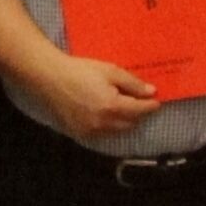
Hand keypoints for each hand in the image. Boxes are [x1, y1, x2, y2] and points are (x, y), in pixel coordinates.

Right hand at [30, 47, 162, 145]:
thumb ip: (132, 84)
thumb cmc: (80, 70)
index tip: (156, 101)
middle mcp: (104, 124)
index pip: (141, 111)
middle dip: (138, 114)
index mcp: (114, 107)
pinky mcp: (80, 134)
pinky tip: (105, 115)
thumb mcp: (110, 71)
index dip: (151, 105)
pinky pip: (102, 134)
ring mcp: (91, 132)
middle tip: (139, 103)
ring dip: (124, 122)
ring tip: (123, 109)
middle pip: (131, 124)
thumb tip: (151, 93)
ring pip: (117, 131)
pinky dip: (109, 126)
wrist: (49, 77)